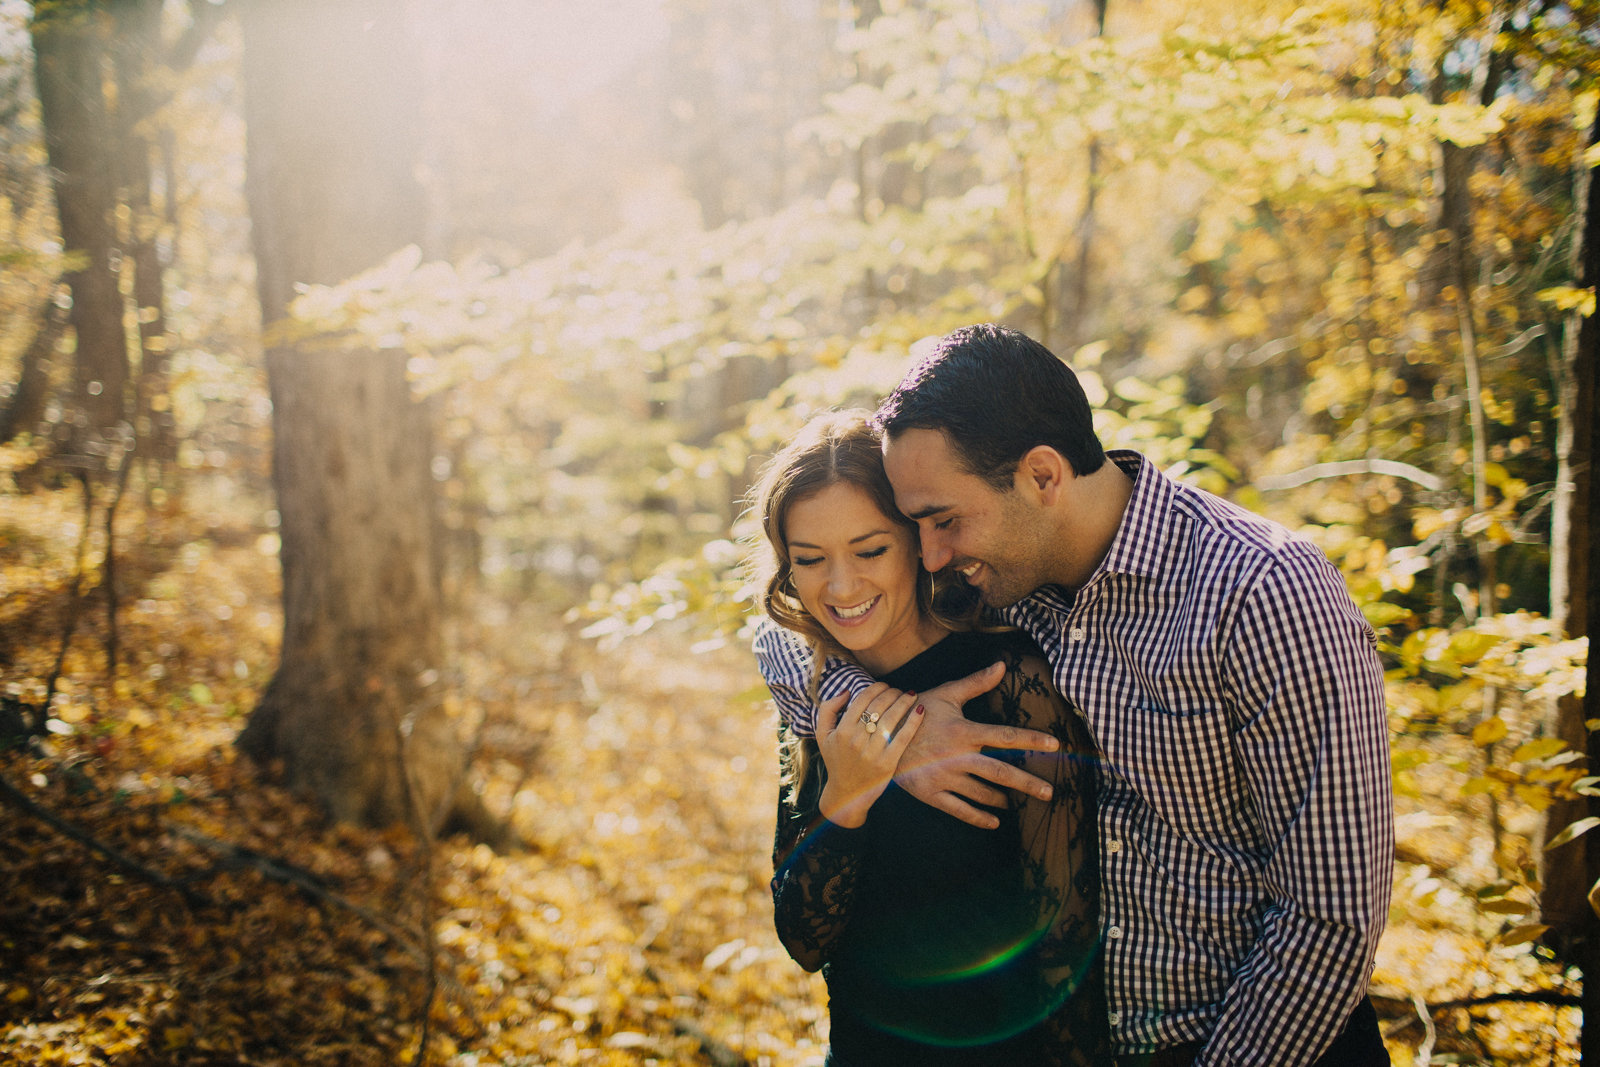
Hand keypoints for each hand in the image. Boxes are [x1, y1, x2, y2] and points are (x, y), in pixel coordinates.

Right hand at [815, 683, 926, 828]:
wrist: (846, 793)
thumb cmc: (836, 761)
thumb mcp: (822, 735)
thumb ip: (828, 709)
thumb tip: (847, 691)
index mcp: (842, 731)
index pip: (863, 699)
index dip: (877, 688)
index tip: (885, 685)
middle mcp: (857, 740)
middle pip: (879, 706)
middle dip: (892, 692)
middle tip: (899, 690)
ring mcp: (873, 752)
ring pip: (892, 718)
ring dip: (904, 702)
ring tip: (910, 695)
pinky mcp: (888, 763)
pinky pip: (903, 737)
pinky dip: (913, 721)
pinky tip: (920, 710)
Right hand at [893, 662, 1060, 829]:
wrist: (879, 733)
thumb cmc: (916, 710)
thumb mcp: (946, 694)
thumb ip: (976, 683)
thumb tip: (1003, 666)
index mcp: (964, 731)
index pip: (1006, 736)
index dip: (1032, 740)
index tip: (1055, 745)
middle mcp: (957, 756)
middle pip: (1001, 772)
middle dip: (1027, 783)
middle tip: (1048, 792)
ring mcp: (944, 777)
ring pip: (983, 793)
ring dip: (1002, 799)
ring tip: (1015, 802)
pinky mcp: (931, 793)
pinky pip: (960, 810)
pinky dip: (979, 818)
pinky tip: (994, 822)